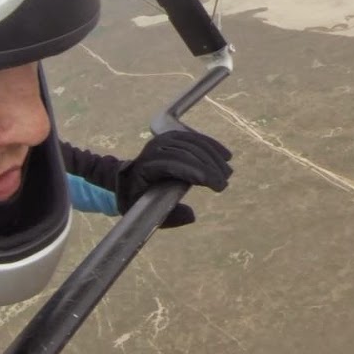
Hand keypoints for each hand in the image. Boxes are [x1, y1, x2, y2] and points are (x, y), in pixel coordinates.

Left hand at [118, 128, 232, 227]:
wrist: (126, 180)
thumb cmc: (137, 199)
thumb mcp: (147, 213)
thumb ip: (169, 217)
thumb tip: (192, 215)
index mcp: (146, 166)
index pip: (174, 163)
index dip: (198, 172)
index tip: (217, 186)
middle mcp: (154, 148)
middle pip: (187, 152)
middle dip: (209, 167)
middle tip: (224, 183)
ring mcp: (164, 139)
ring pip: (194, 143)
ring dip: (214, 157)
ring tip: (227, 173)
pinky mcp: (173, 136)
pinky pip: (195, 138)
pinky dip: (212, 146)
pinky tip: (226, 156)